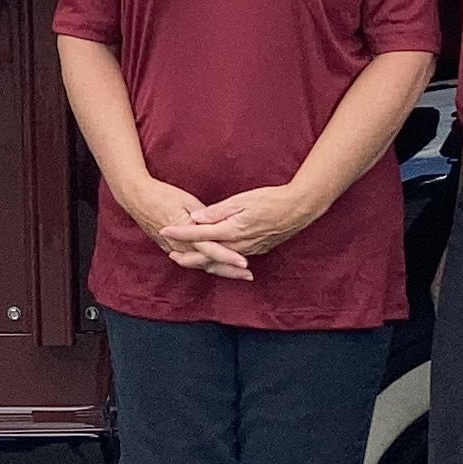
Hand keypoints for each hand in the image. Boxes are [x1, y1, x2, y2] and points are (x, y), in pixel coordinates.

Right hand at [114, 175, 251, 279]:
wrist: (137, 197)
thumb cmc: (162, 195)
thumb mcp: (186, 201)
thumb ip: (204, 216)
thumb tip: (219, 226)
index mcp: (186, 232)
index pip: (211, 249)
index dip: (229, 257)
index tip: (244, 263)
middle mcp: (180, 245)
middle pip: (208, 263)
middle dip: (229, 270)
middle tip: (248, 275)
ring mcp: (174, 249)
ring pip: (200, 265)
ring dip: (220, 271)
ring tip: (237, 274)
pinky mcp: (170, 248)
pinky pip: (191, 262)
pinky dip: (205, 266)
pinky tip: (216, 268)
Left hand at [168, 180, 331, 264]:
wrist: (298, 210)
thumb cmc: (270, 200)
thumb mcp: (242, 200)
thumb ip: (217, 211)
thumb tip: (196, 217)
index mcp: (231, 230)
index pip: (199, 234)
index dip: (180, 233)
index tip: (164, 230)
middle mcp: (237, 245)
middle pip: (206, 256)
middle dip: (187, 257)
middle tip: (170, 254)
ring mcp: (247, 251)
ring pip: (219, 262)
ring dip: (202, 262)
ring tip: (187, 260)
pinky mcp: (256, 251)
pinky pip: (232, 262)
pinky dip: (219, 263)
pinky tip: (214, 261)